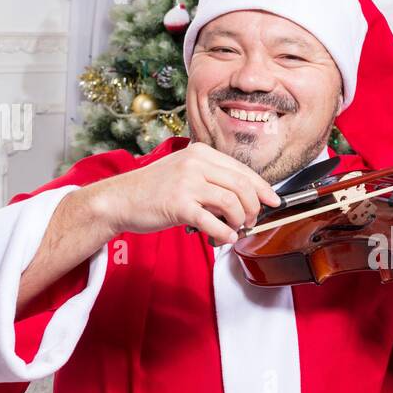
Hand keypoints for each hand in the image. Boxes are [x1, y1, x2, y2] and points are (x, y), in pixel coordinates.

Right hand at [82, 142, 280, 242]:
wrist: (119, 199)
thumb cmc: (153, 190)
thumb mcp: (185, 173)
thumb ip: (212, 180)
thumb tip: (244, 199)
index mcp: (201, 153)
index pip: (243, 170)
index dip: (262, 188)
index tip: (273, 201)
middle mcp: (196, 163)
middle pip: (243, 186)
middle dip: (253, 208)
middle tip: (249, 222)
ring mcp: (187, 183)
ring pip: (232, 203)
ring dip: (239, 222)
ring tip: (233, 230)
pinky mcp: (179, 204)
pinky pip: (213, 222)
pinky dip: (224, 233)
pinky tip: (223, 238)